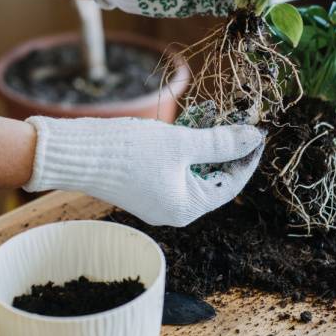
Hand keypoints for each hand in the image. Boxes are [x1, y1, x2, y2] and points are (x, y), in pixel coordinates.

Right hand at [24, 116, 263, 226]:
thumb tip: (255, 137)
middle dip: (226, 152)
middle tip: (238, 124)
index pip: (231, 184)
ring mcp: (157, 202)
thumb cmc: (129, 151)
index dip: (246, 157)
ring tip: (214, 123)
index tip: (258, 133)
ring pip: (194, 175)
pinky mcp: (144, 190)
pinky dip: (186, 154)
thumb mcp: (182, 143)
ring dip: (206, 150)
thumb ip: (220, 142)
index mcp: (187, 208)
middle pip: (214, 181)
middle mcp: (174, 212)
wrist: (77, 153)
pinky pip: (176, 173)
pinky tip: (189, 132)